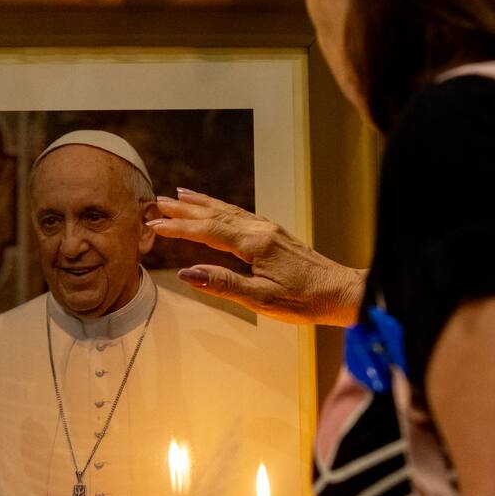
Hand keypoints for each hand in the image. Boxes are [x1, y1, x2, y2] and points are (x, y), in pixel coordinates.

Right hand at [147, 189, 364, 326]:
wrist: (340, 292)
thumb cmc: (304, 301)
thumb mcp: (261, 300)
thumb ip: (223, 285)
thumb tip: (188, 274)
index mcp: (255, 244)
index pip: (208, 230)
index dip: (179, 227)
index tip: (154, 225)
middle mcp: (261, 229)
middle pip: (215, 214)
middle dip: (184, 209)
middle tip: (156, 202)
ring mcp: (269, 229)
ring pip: (228, 210)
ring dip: (201, 203)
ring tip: (179, 195)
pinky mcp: (276, 234)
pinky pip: (240, 214)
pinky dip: (221, 208)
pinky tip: (215, 208)